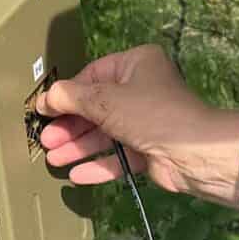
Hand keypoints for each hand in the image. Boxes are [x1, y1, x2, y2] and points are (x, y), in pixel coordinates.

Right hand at [36, 45, 238, 207]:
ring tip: (54, 159)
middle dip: (70, 125)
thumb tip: (45, 98)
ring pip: (105, 133)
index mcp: (136, 64)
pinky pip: (118, 155)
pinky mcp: (150, 149)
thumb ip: (71, 97)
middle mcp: (142, 89)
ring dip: (79, 146)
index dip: (67, 94)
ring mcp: (146, 121)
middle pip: (96, 107)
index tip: (44, 110)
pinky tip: (76, 175)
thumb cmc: (150, 113)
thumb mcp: (104, 100)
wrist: (194, 152)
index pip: (92, 76)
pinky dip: (98, 164)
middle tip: (46, 139)